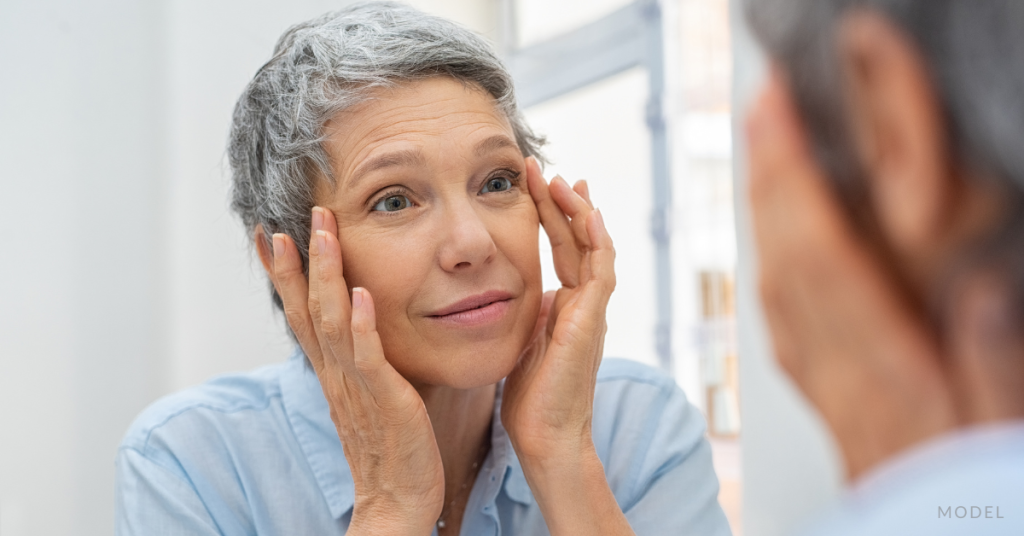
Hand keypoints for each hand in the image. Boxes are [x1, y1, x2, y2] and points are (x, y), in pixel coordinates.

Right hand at [269, 207, 442, 534]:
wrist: (398, 500)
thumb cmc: (392, 446)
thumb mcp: (369, 393)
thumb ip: (362, 358)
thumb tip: (363, 323)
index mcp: (332, 371)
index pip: (301, 313)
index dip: (285, 274)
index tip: (271, 234)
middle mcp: (335, 373)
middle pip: (306, 309)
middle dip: (298, 262)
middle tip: (290, 218)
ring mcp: (356, 385)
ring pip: (331, 321)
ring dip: (326, 275)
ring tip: (323, 233)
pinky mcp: (384, 399)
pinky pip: (368, 357)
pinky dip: (361, 324)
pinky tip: (360, 294)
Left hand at [500, 158, 632, 535]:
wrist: (545, 435)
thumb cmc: (530, 399)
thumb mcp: (522, 342)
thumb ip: (526, 313)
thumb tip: (515, 290)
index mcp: (566, 307)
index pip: (563, 249)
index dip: (551, 215)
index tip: (536, 184)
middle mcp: (583, 304)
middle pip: (578, 240)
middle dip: (562, 202)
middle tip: (544, 168)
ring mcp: (592, 311)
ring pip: (594, 248)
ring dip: (579, 212)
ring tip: (562, 179)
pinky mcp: (592, 321)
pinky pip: (601, 272)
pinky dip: (597, 241)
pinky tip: (587, 214)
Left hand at [747, 71, 954, 477]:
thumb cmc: (961, 485)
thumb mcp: (998, 422)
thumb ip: (989, 358)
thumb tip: (975, 291)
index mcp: (884, 369)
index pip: (824, 258)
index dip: (797, 183)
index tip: (782, 122)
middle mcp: (837, 368)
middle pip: (787, 258)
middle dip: (772, 177)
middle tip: (764, 111)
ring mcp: (820, 378)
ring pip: (776, 280)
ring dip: (767, 210)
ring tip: (767, 152)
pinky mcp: (818, 386)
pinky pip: (780, 313)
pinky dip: (773, 256)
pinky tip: (774, 235)